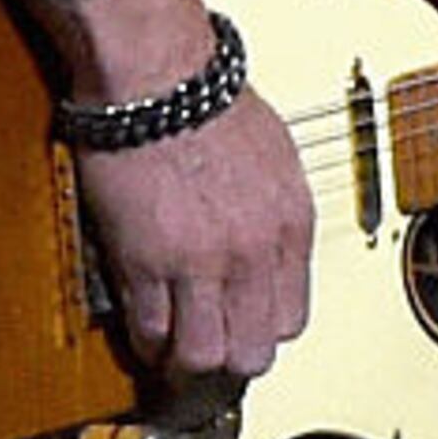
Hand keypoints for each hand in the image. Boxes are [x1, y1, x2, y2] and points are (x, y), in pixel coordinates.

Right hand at [71, 75, 313, 383]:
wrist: (161, 77)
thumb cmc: (212, 105)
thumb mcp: (277, 160)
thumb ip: (276, 219)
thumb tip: (267, 262)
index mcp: (291, 224)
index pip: (292, 319)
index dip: (262, 331)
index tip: (243, 328)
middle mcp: (253, 250)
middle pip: (252, 351)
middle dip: (229, 358)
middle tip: (208, 350)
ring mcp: (200, 260)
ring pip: (202, 355)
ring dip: (185, 361)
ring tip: (173, 349)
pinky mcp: (146, 260)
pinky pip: (151, 330)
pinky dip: (147, 339)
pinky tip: (145, 328)